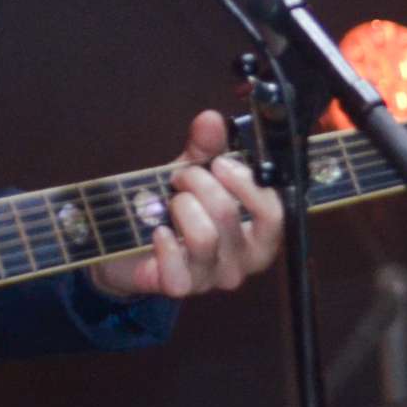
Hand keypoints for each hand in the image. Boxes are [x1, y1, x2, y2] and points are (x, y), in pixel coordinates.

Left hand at [92, 110, 284, 299]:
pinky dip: (164, 241)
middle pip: (229, 214)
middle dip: (199, 183)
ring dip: (180, 207)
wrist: (131, 246)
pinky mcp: (180, 287)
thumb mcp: (193, 175)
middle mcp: (241, 261)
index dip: (246, 184)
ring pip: (204, 236)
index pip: (275, 214)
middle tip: (181, 176)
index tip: (220, 164)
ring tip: (169, 201)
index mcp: (257, 234)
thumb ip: (206, 149)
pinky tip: (157, 231)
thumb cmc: (174, 210)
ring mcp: (212, 278)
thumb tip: (212, 119)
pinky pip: (178, 265)